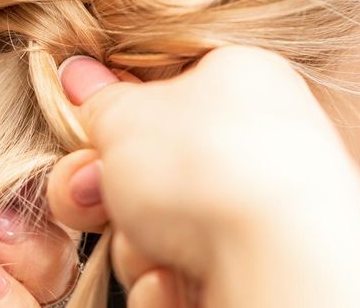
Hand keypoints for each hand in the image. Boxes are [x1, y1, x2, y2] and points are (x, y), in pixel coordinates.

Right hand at [41, 46, 359, 306]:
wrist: (279, 257)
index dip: (115, 117)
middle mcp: (260, 140)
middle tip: (93, 192)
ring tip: (153, 245)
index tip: (88, 133)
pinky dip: (170, 282)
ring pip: (164, 226)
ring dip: (135, 242)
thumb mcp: (126, 114)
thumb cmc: (208, 164)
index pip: (164, 90)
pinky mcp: (259, 265)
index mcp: (242, 78)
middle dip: (109, 191)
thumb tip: (80, 76)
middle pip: (155, 167)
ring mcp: (262, 208)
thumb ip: (98, 99)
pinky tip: (177, 281)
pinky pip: (189, 271)